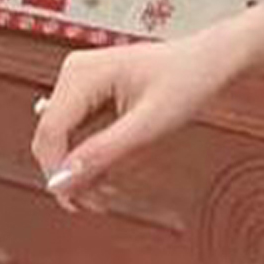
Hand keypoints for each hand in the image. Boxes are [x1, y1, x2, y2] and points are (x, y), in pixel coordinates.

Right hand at [30, 28, 243, 214]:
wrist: (214, 60)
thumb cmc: (190, 79)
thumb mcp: (149, 123)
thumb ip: (103, 152)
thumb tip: (61, 182)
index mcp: (83, 72)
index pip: (49, 134)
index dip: (58, 173)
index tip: (79, 202)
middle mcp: (75, 73)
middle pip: (52, 140)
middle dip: (70, 175)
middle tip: (96, 204)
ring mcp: (81, 82)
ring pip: (62, 141)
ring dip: (79, 169)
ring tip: (105, 193)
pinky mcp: (90, 94)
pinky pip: (76, 134)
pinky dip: (89, 157)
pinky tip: (107, 173)